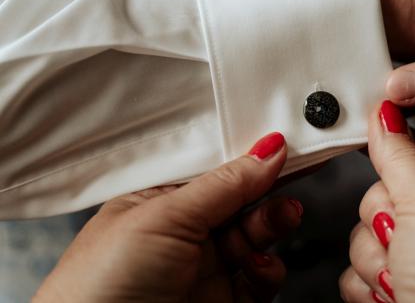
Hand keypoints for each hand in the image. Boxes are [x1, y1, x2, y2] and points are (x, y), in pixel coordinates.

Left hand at [34, 132, 301, 302]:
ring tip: (284, 215)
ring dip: (274, 223)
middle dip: (268, 186)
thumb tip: (268, 148)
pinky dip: (268, 270)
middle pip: (241, 198)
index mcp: (161, 199)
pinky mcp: (223, 298)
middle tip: (296, 172)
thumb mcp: (164, 216)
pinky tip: (258, 265)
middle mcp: (185, 230)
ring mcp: (205, 266)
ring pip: (256, 235)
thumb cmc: (102, 281)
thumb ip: (223, 183)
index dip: (250, 154)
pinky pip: (261, 277)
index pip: (215, 167)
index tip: (285, 142)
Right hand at [340, 101, 414, 302]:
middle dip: (386, 220)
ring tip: (406, 277)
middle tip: (407, 238)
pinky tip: (394, 295)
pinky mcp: (393, 288)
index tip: (378, 140)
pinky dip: (368, 285)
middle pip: (384, 192)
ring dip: (377, 257)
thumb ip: (403, 157)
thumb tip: (384, 113)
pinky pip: (354, 267)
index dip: (400, 151)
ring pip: (363, 232)